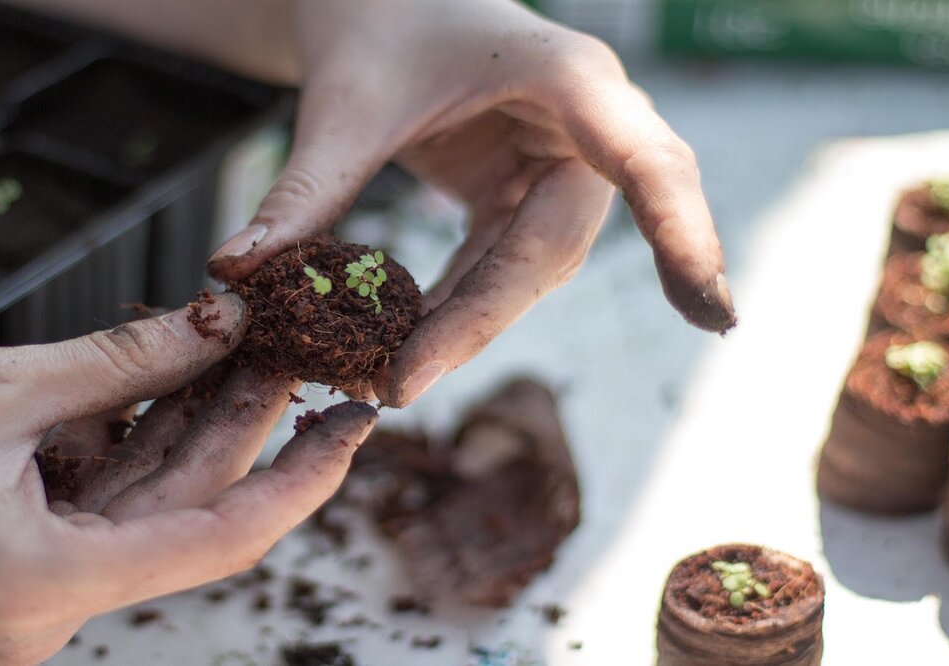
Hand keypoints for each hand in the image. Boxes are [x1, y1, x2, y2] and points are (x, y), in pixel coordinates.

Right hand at [0, 293, 377, 665]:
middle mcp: (47, 613)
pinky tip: (185, 382)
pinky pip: (108, 507)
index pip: (216, 541)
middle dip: (247, 430)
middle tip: (307, 358)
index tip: (357, 429)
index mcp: (40, 585)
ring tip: (257, 353)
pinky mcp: (22, 574)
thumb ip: (124, 359)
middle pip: (187, 513)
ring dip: (199, 430)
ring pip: (152, 508)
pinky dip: (142, 446)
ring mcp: (35, 601)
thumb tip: (223, 324)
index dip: (299, 482)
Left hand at [208, 0, 734, 405]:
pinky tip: (408, 344)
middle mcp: (585, 127)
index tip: (712, 313)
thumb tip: (236, 274)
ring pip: (527, 270)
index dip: (682, 234)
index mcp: (570, 78)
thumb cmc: (379, 23)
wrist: (381, 2)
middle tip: (402, 382)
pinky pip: (501, 265)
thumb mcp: (344, 104)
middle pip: (554, 245)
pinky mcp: (526, 192)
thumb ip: (306, 189)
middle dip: (480, 319)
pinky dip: (454, 307)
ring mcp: (561, 165)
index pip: (645, 160)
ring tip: (389, 376)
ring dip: (462, 327)